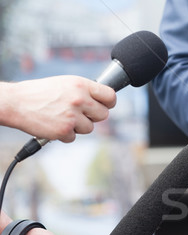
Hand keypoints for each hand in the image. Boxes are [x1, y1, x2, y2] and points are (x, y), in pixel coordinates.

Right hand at [0, 76, 116, 141]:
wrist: (16, 103)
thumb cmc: (39, 92)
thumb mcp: (65, 83)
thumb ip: (84, 91)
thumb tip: (102, 100)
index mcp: (81, 85)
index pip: (110, 96)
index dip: (109, 102)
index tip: (105, 105)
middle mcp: (79, 99)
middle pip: (103, 115)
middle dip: (93, 116)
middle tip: (79, 113)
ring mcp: (73, 116)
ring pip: (89, 128)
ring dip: (78, 126)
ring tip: (62, 116)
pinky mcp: (65, 130)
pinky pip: (74, 137)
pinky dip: (65, 134)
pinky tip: (54, 124)